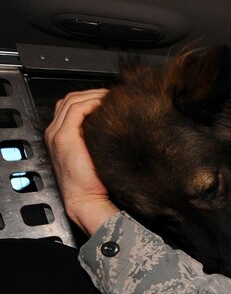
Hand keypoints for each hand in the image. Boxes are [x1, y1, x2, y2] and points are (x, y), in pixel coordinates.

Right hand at [45, 89, 118, 235]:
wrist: (85, 199)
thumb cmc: (94, 182)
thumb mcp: (93, 154)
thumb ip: (95, 138)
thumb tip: (113, 123)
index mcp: (59, 136)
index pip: (70, 106)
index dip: (89, 98)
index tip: (109, 99)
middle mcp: (54, 132)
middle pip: (70, 99)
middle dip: (92, 93)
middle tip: (113, 95)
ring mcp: (57, 134)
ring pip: (73, 101)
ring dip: (94, 95)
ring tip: (112, 97)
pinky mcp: (65, 137)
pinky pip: (76, 110)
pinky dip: (91, 103)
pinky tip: (106, 105)